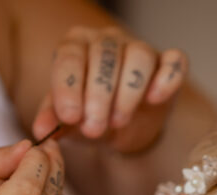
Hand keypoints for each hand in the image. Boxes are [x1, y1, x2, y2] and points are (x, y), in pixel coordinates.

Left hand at [32, 26, 187, 153]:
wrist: (124, 129)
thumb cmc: (91, 116)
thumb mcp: (69, 121)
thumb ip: (55, 120)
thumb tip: (41, 130)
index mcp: (76, 45)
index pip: (70, 56)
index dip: (69, 86)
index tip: (70, 117)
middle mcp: (107, 40)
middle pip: (105, 56)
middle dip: (98, 96)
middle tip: (94, 128)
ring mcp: (140, 48)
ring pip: (139, 56)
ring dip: (128, 92)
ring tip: (118, 121)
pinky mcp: (168, 65)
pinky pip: (174, 62)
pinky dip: (167, 78)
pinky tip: (155, 99)